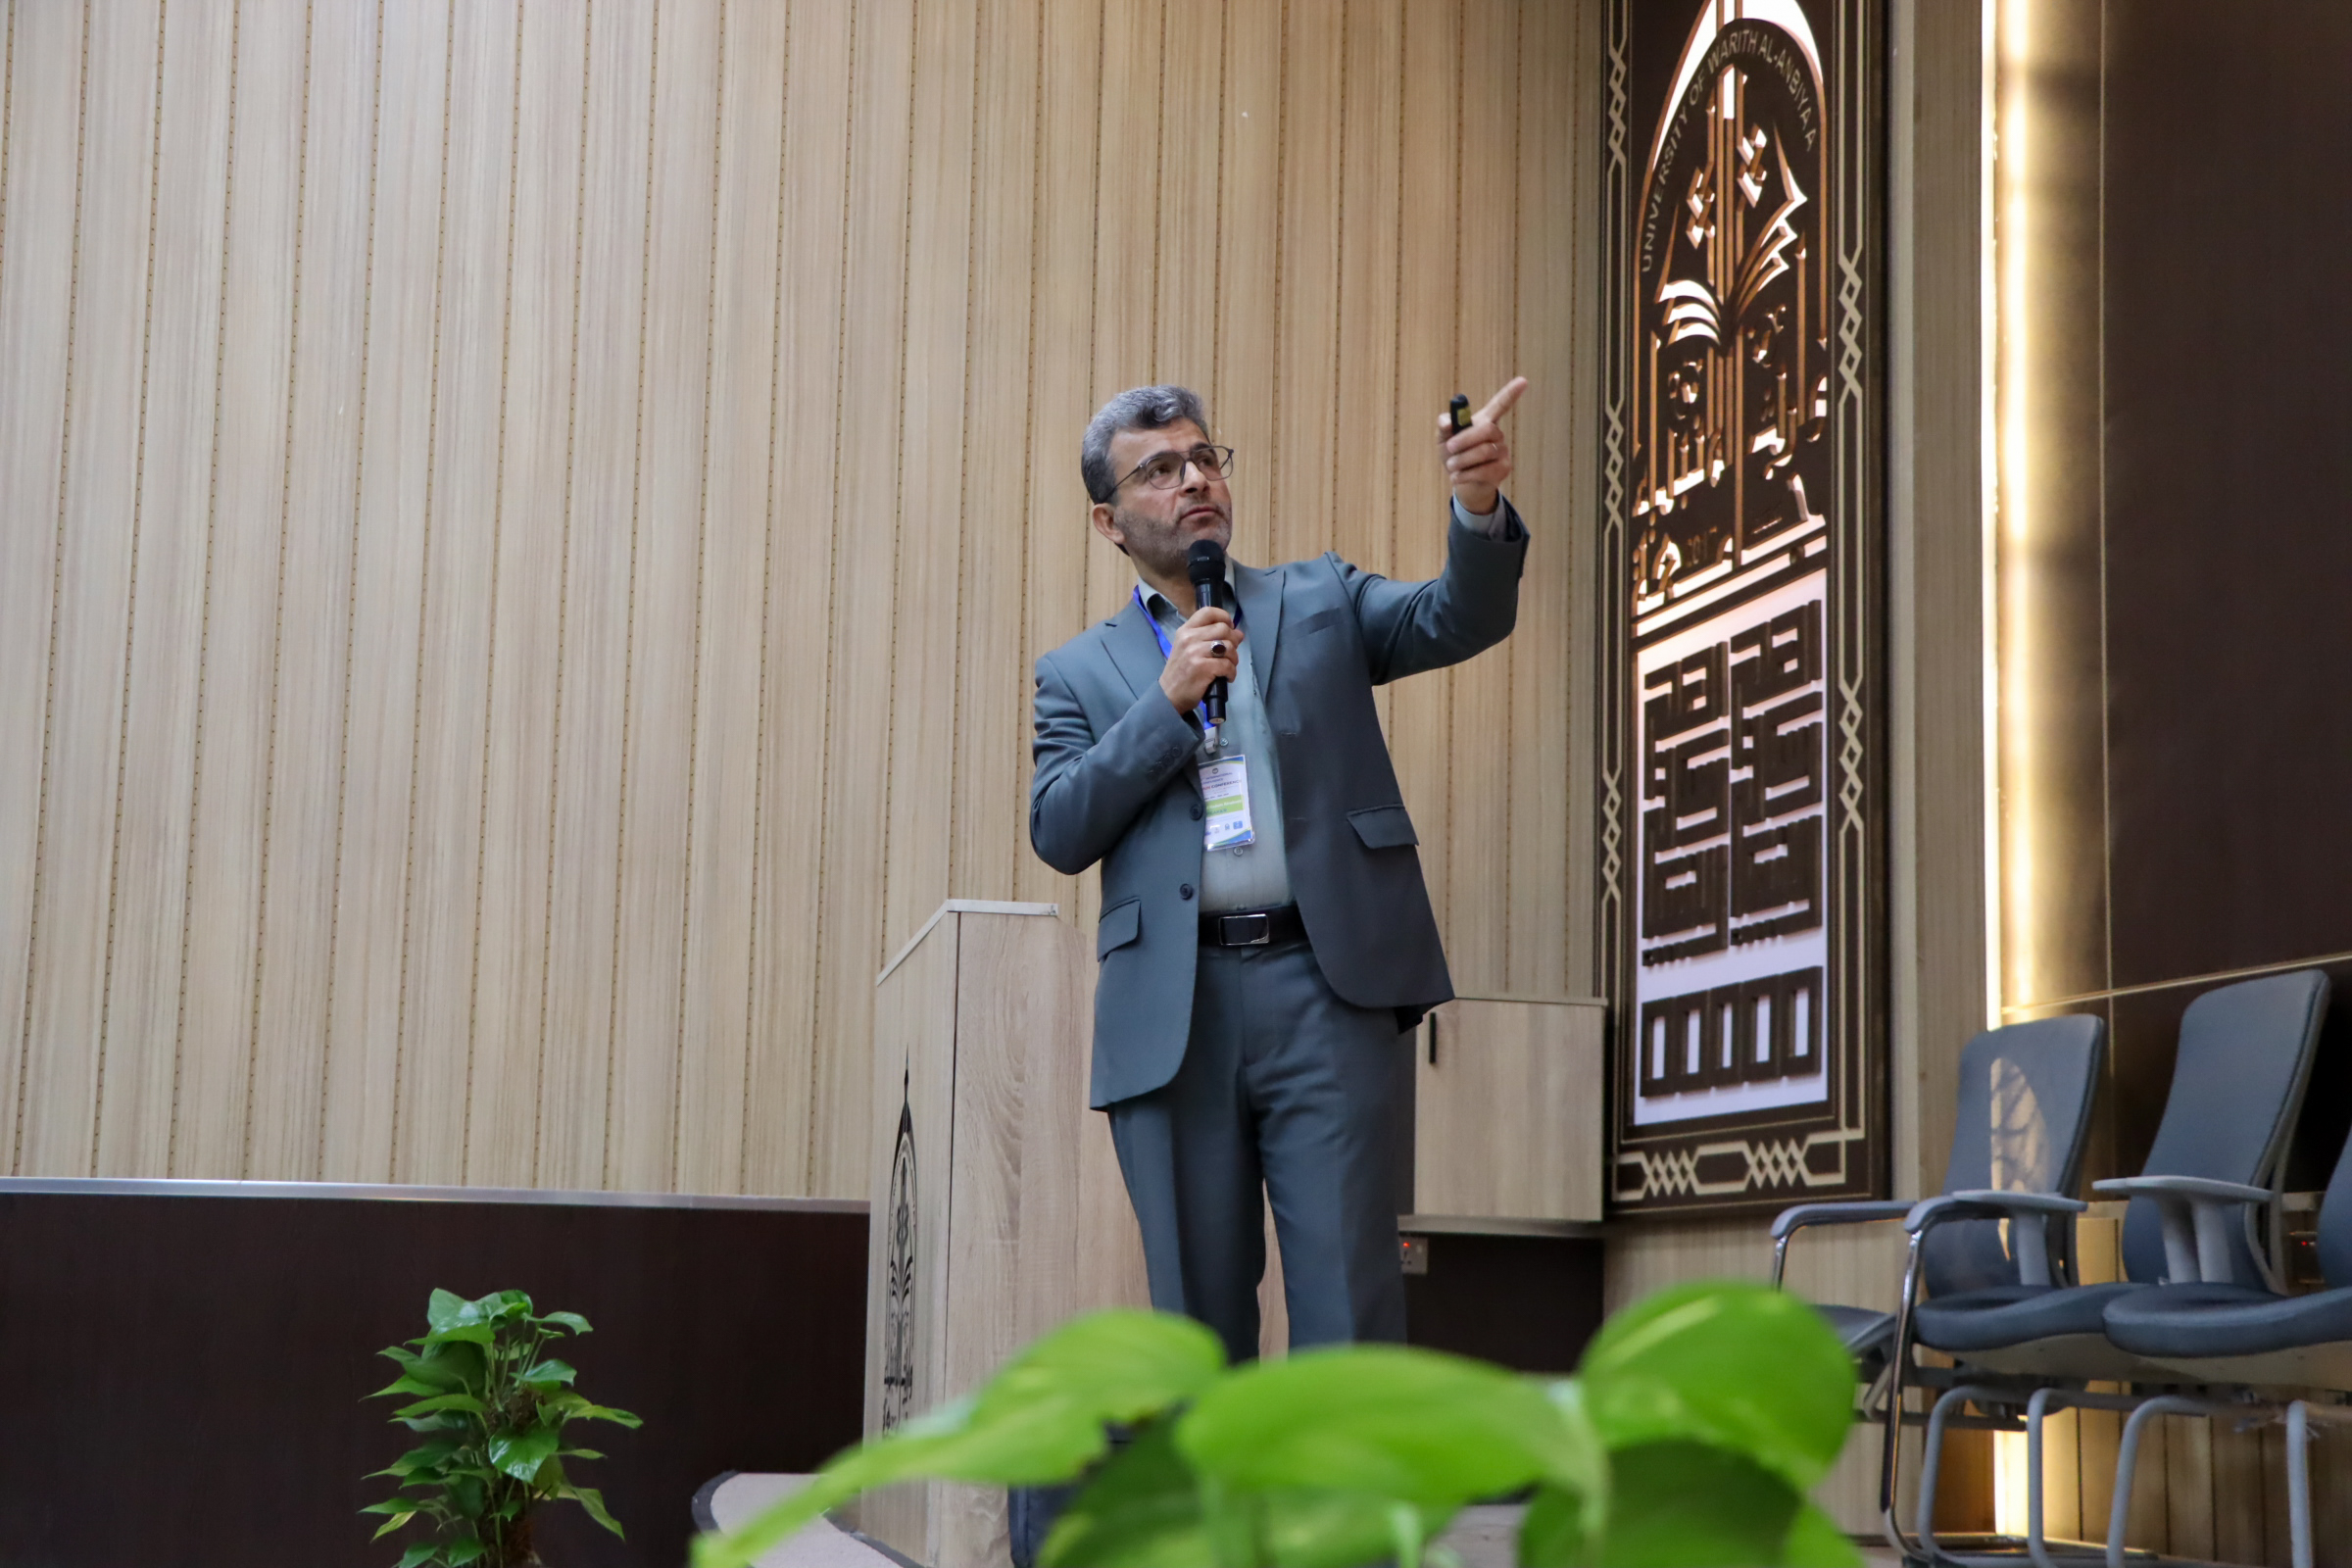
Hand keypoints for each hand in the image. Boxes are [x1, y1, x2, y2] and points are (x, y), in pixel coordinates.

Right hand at [1159, 606, 1241, 712]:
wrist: (1169, 695)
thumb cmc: (1181, 672)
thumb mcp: (1189, 649)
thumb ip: (1211, 638)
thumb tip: (1238, 633)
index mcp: (1185, 630)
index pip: (1208, 612)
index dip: (1224, 617)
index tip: (1229, 628)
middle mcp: (1189, 638)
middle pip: (1223, 629)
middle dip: (1232, 641)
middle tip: (1229, 654)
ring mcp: (1195, 652)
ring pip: (1228, 647)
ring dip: (1233, 659)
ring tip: (1227, 667)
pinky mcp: (1203, 668)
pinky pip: (1227, 665)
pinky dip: (1231, 672)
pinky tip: (1226, 677)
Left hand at [1436, 376, 1526, 516]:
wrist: (1462, 483)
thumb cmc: (1454, 456)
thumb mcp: (1443, 440)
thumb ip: (1444, 426)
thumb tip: (1447, 422)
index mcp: (1485, 421)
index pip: (1500, 404)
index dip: (1511, 393)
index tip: (1523, 381)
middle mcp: (1497, 434)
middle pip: (1487, 430)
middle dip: (1464, 440)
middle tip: (1449, 448)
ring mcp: (1502, 451)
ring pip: (1483, 452)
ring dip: (1461, 461)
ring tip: (1451, 466)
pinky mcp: (1503, 469)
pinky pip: (1484, 471)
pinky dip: (1465, 475)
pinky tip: (1457, 477)